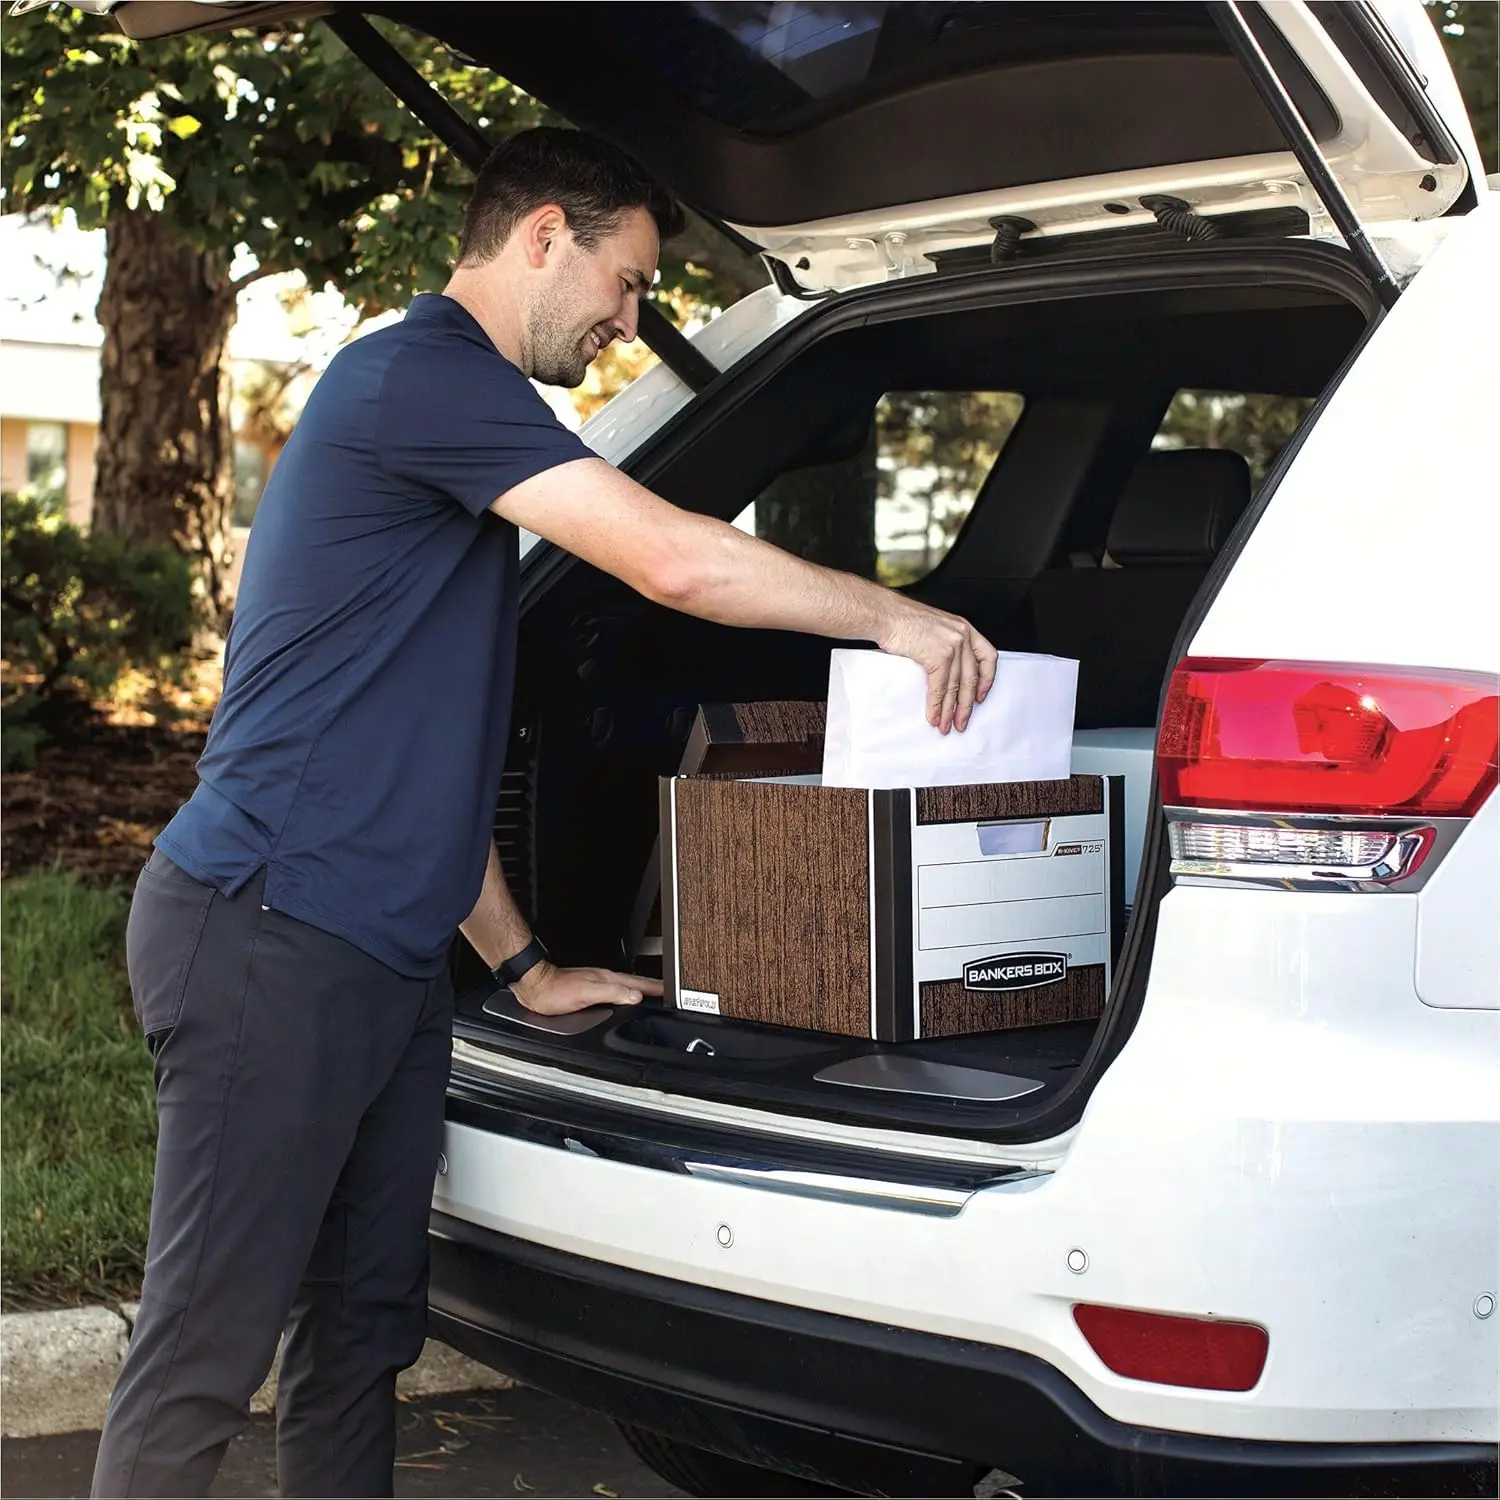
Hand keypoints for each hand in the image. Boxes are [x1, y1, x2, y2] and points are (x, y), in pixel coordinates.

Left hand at [510, 960, 661, 1014]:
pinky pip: (616, 991)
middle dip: (653, 987)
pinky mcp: (589, 990)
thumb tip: (635, 996)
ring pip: (626, 986)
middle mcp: (604, 979)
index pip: (638, 983)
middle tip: (668, 992)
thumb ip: (612, 993)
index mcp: (607, 979)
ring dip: (641, 990)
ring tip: (653, 995)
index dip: (656, 988)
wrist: (535, 987)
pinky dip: (626, 994)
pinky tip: (625, 999)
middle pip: (635, 983)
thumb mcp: (586, 993)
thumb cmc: (555, 992)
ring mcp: (597, 983)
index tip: (671, 991)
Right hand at [873, 597, 998, 733]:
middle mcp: (963, 636)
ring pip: (956, 686)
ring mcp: (952, 645)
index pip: (987, 657)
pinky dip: (937, 705)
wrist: (885, 614)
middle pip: (971, 678)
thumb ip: (945, 645)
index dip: (987, 680)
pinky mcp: (938, 655)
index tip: (981, 696)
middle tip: (962, 721)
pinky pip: (940, 687)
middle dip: (966, 705)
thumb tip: (944, 673)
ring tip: (946, 725)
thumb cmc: (902, 619)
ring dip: (950, 710)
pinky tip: (934, 715)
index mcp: (964, 628)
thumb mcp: (934, 628)